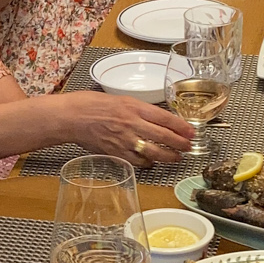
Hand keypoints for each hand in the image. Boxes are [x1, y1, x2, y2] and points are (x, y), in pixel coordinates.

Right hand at [61, 93, 194, 163]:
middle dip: (180, 143)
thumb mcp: (120, 99)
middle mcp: (132, 124)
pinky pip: (137, 161)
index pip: (165, 118)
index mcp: (134, 107)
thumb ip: (138, 109)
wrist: (72, 117)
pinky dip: (148, 163)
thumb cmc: (91, 104)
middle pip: (163, 136)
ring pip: (154, 152)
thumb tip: (156, 119)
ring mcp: (124, 140)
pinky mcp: (116, 153)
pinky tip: (152, 162)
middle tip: (188, 146)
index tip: (191, 131)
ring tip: (176, 157)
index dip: (181, 127)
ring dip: (168, 156)